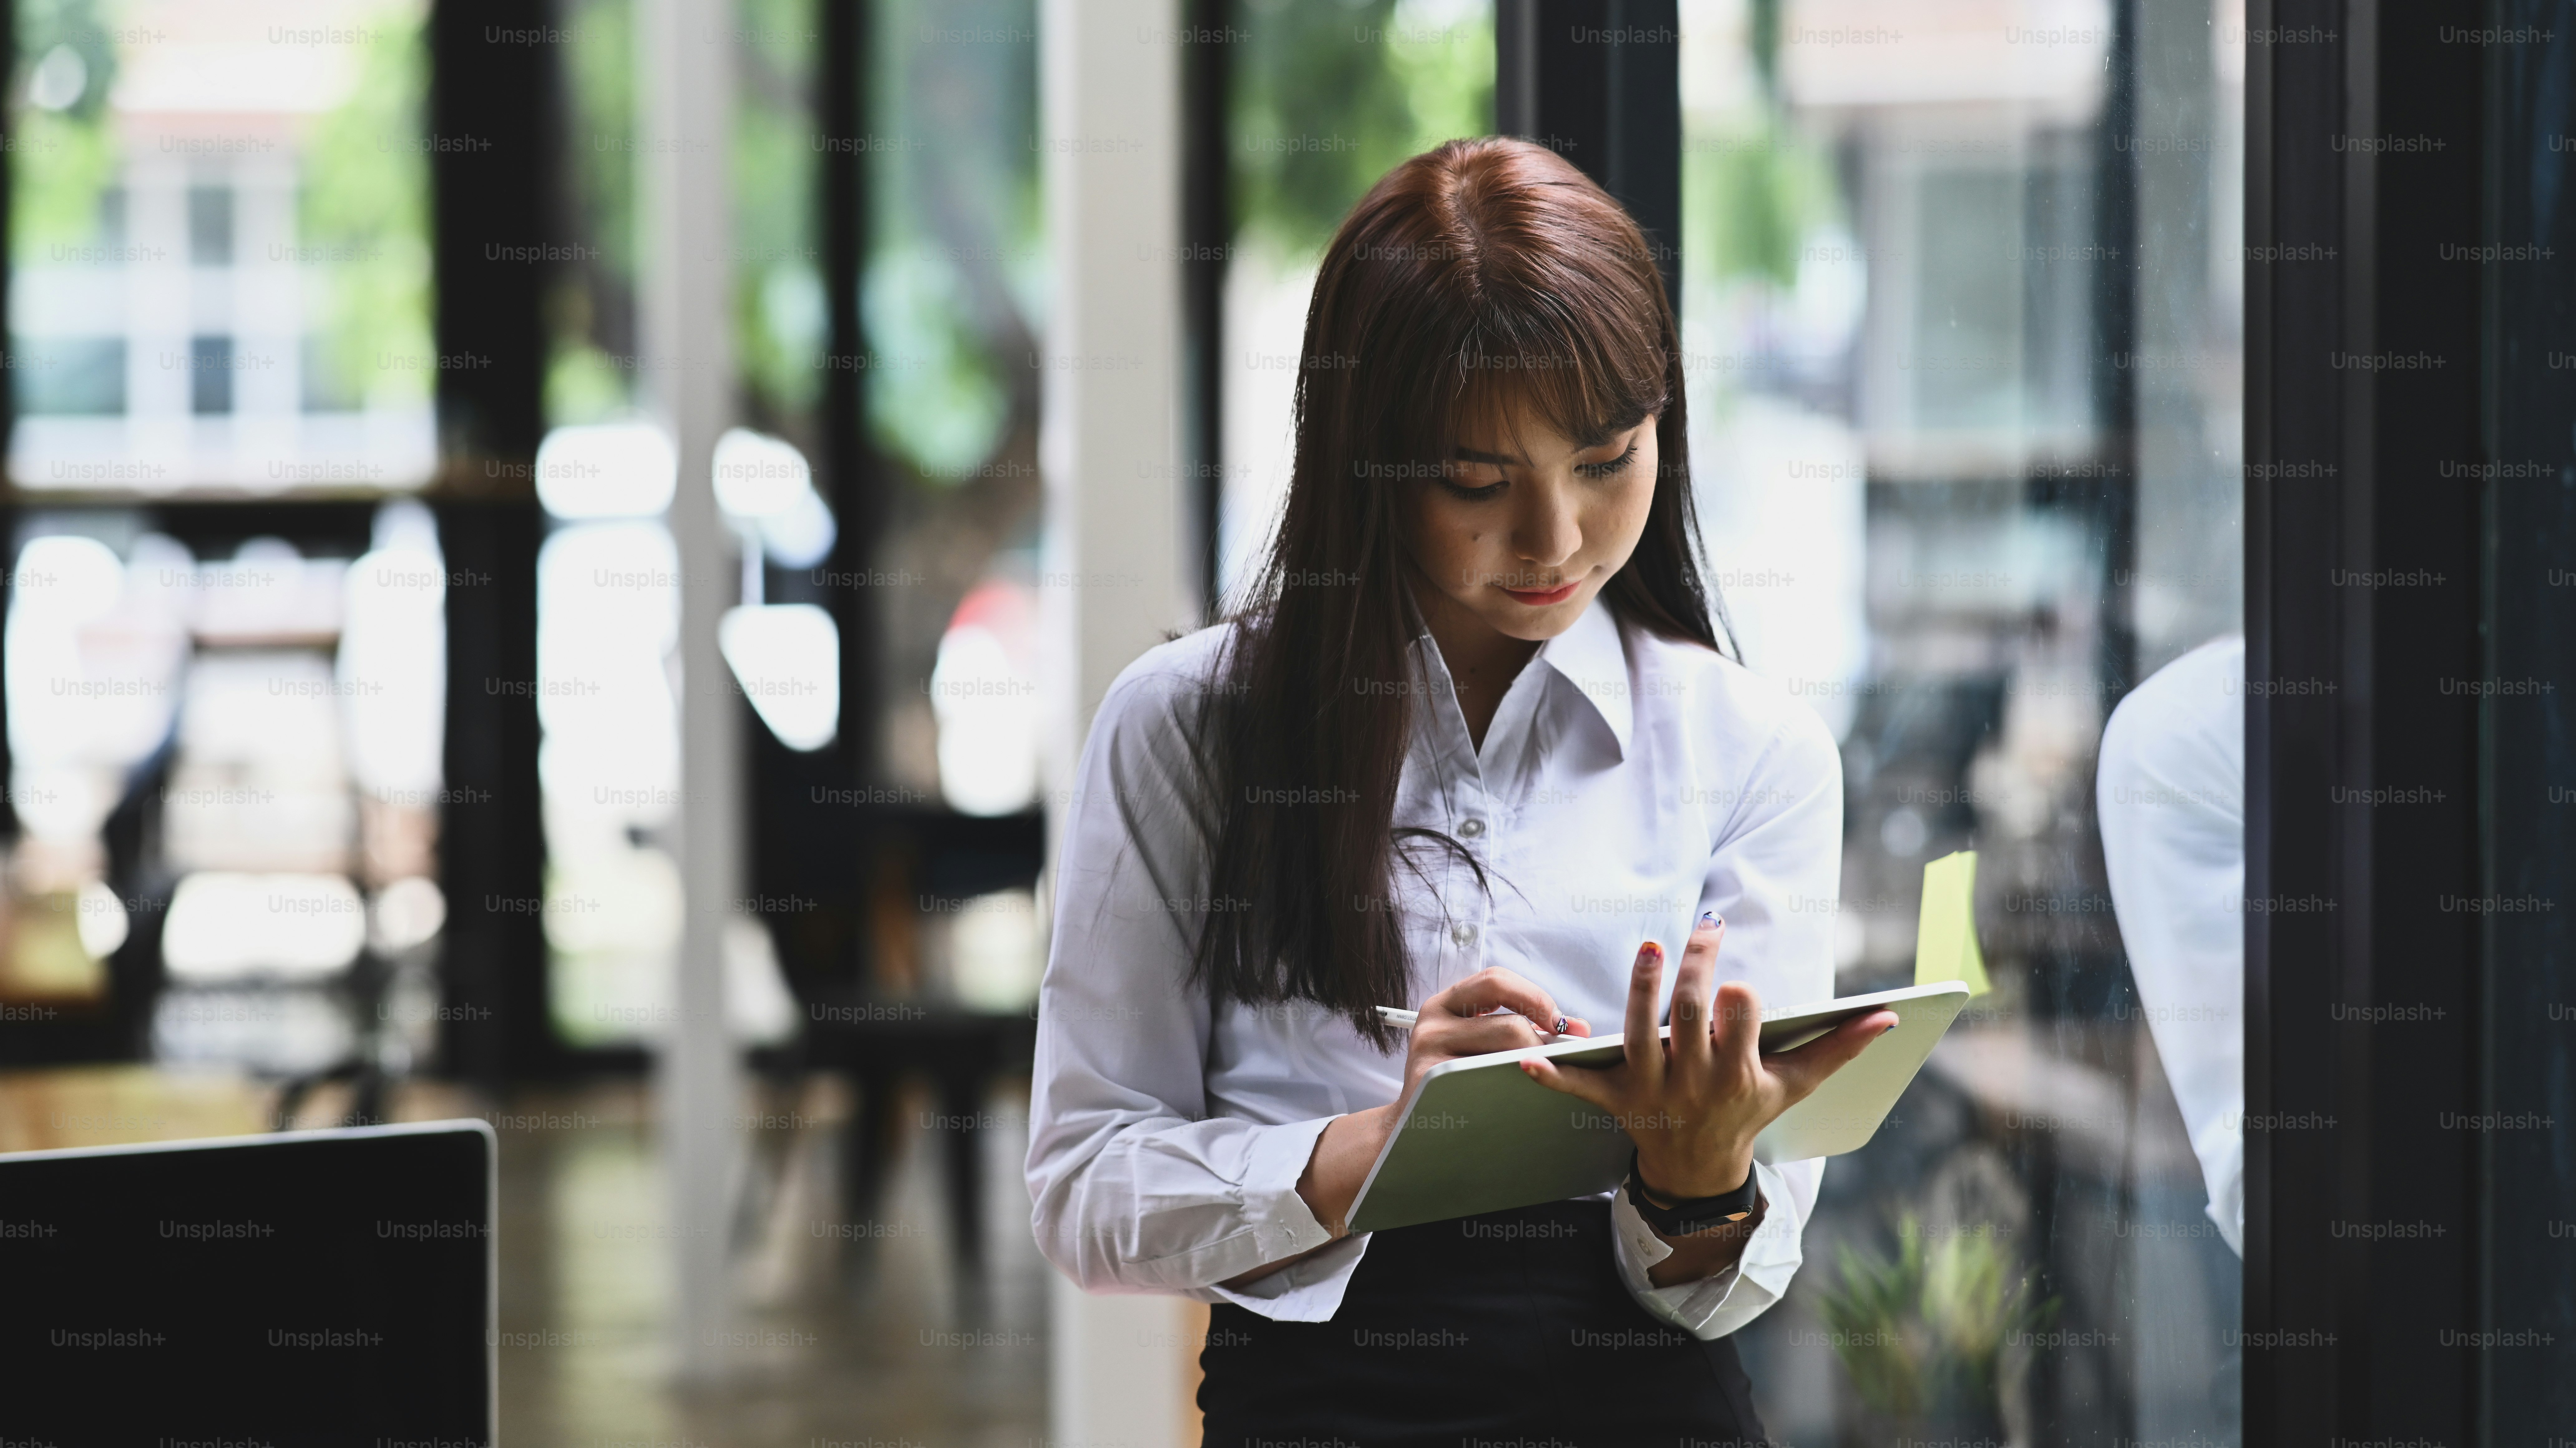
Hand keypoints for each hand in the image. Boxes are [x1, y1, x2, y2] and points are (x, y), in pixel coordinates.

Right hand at [1392, 966, 1592, 1105]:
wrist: (1412, 1124)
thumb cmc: (1454, 1080)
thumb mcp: (1477, 1042)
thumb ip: (1520, 1025)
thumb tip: (1579, 1027)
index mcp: (1445, 1004)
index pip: (1496, 981)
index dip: (1536, 998)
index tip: (1560, 1023)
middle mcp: (1432, 1021)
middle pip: (1510, 1025)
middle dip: (1544, 1045)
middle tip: (1560, 1061)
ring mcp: (1428, 1051)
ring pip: (1503, 1052)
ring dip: (1535, 1066)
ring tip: (1543, 1077)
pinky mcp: (1431, 1081)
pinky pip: (1487, 1079)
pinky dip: (1515, 1085)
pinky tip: (1522, 1095)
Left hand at [1521, 914, 1895, 1202]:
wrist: (1700, 1168)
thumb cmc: (1751, 1112)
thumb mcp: (1796, 1085)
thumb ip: (1839, 1048)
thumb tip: (1886, 1015)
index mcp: (1738, 1074)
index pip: (1741, 1019)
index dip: (1741, 1000)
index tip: (1739, 986)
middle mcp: (1694, 1081)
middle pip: (1689, 1014)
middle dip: (1694, 970)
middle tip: (1702, 934)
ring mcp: (1650, 1090)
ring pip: (1639, 1033)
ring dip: (1639, 992)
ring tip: (1650, 948)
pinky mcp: (1613, 1099)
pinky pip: (1578, 1087)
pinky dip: (1551, 1076)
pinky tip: (1524, 1059)